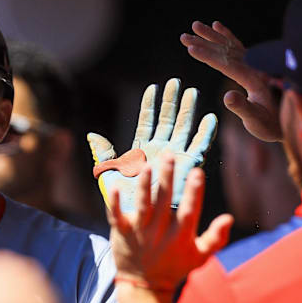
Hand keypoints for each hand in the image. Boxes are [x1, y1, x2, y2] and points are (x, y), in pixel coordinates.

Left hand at [87, 78, 217, 212]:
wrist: (139, 221)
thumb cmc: (123, 201)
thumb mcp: (109, 174)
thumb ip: (103, 154)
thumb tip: (92, 135)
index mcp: (142, 150)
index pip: (147, 121)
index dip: (150, 105)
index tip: (153, 87)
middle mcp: (160, 150)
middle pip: (167, 120)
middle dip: (171, 101)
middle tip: (176, 81)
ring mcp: (174, 157)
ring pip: (183, 128)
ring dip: (188, 111)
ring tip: (192, 92)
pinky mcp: (187, 167)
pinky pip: (198, 148)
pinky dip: (204, 133)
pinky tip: (209, 118)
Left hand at [107, 155, 233, 291]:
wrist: (145, 285)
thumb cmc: (175, 267)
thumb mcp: (200, 256)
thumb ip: (216, 238)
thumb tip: (229, 218)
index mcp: (181, 235)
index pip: (190, 210)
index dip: (193, 192)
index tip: (197, 172)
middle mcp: (160, 232)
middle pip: (164, 202)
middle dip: (168, 178)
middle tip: (170, 156)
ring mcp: (140, 232)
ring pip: (142, 206)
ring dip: (144, 186)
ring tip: (147, 167)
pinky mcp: (122, 232)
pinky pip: (116, 216)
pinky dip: (115, 203)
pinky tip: (115, 188)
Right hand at [181, 21, 280, 140]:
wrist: (282, 125)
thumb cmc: (267, 125)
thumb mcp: (254, 120)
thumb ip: (242, 107)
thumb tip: (227, 95)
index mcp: (252, 80)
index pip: (226, 64)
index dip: (207, 56)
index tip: (190, 48)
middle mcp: (253, 69)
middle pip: (225, 52)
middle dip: (204, 42)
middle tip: (184, 36)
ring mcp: (253, 66)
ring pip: (230, 46)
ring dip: (211, 36)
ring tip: (195, 25)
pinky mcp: (251, 67)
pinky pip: (237, 47)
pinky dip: (227, 36)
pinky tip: (217, 26)